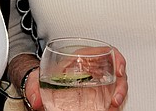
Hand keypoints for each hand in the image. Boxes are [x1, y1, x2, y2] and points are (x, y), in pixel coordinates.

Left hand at [12, 49, 127, 109]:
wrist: (41, 88)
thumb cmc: (44, 77)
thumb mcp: (38, 78)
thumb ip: (35, 87)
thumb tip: (35, 100)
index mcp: (82, 58)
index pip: (106, 51)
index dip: (117, 59)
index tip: (119, 70)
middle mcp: (93, 69)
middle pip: (116, 72)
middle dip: (121, 86)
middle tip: (116, 99)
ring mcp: (97, 83)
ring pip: (116, 86)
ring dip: (118, 97)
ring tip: (113, 107)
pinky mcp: (97, 96)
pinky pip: (109, 98)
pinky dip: (112, 105)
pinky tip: (108, 109)